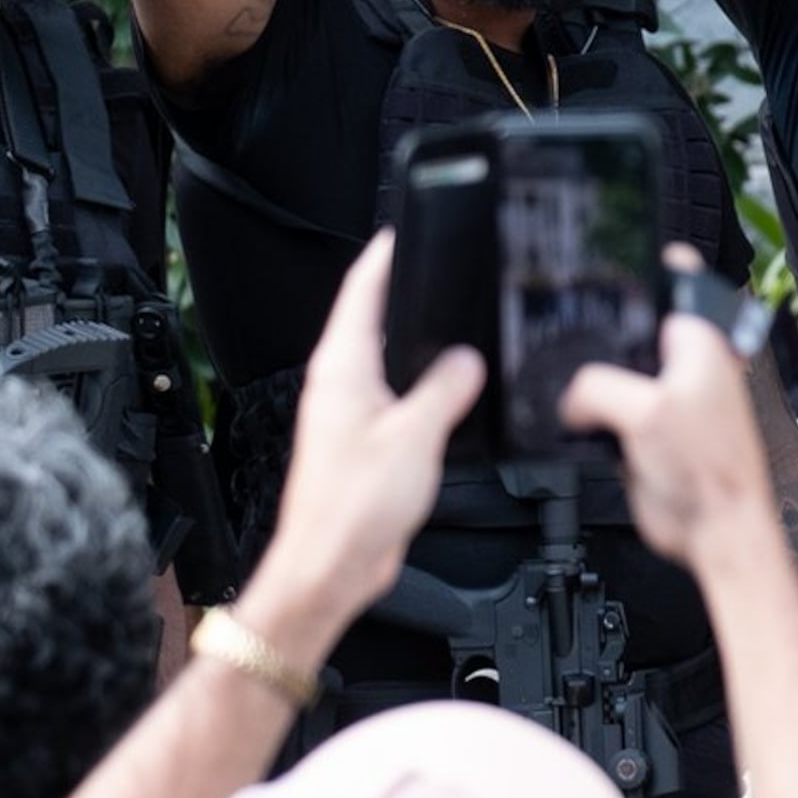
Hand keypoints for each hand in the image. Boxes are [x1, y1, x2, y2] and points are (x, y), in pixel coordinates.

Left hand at [247, 233, 481, 642]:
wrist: (331, 565)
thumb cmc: (353, 507)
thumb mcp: (415, 435)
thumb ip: (446, 388)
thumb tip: (466, 359)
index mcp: (342, 371)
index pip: (361, 293)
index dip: (384, 258)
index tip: (404, 232)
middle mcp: (339, 386)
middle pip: (373, 323)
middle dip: (406, 296)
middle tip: (440, 272)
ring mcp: (350, 414)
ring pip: (388, 363)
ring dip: (418, 346)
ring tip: (455, 328)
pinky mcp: (365, 443)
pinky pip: (400, 399)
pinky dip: (425, 388)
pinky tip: (452, 396)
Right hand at [558, 264, 776, 576]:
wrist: (712, 531)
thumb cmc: (709, 473)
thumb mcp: (646, 412)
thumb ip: (598, 387)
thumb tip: (569, 396)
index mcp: (701, 342)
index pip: (676, 277)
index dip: (642, 260)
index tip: (606, 254)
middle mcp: (685, 362)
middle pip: (633, 321)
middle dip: (600, 324)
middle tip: (564, 320)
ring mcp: (663, 395)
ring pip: (614, 365)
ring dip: (590, 373)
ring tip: (560, 370)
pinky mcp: (644, 428)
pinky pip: (605, 406)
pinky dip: (588, 410)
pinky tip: (571, 414)